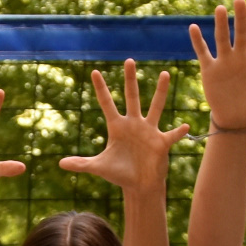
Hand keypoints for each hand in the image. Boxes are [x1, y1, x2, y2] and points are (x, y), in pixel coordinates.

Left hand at [59, 61, 186, 194]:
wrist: (139, 185)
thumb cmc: (120, 173)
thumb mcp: (99, 167)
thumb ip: (81, 164)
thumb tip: (61, 164)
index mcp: (117, 127)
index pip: (107, 103)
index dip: (101, 89)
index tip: (94, 72)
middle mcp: (134, 124)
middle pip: (132, 97)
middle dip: (130, 79)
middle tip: (129, 60)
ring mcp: (149, 131)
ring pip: (155, 106)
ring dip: (160, 92)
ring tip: (164, 74)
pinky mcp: (161, 143)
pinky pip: (172, 135)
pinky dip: (178, 132)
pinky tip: (185, 126)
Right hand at [186, 0, 245, 133]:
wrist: (237, 120)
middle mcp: (241, 56)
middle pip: (241, 32)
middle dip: (240, 17)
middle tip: (240, 0)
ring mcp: (225, 61)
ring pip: (222, 38)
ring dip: (221, 24)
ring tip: (220, 8)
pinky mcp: (210, 69)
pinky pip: (203, 52)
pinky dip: (198, 41)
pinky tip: (194, 27)